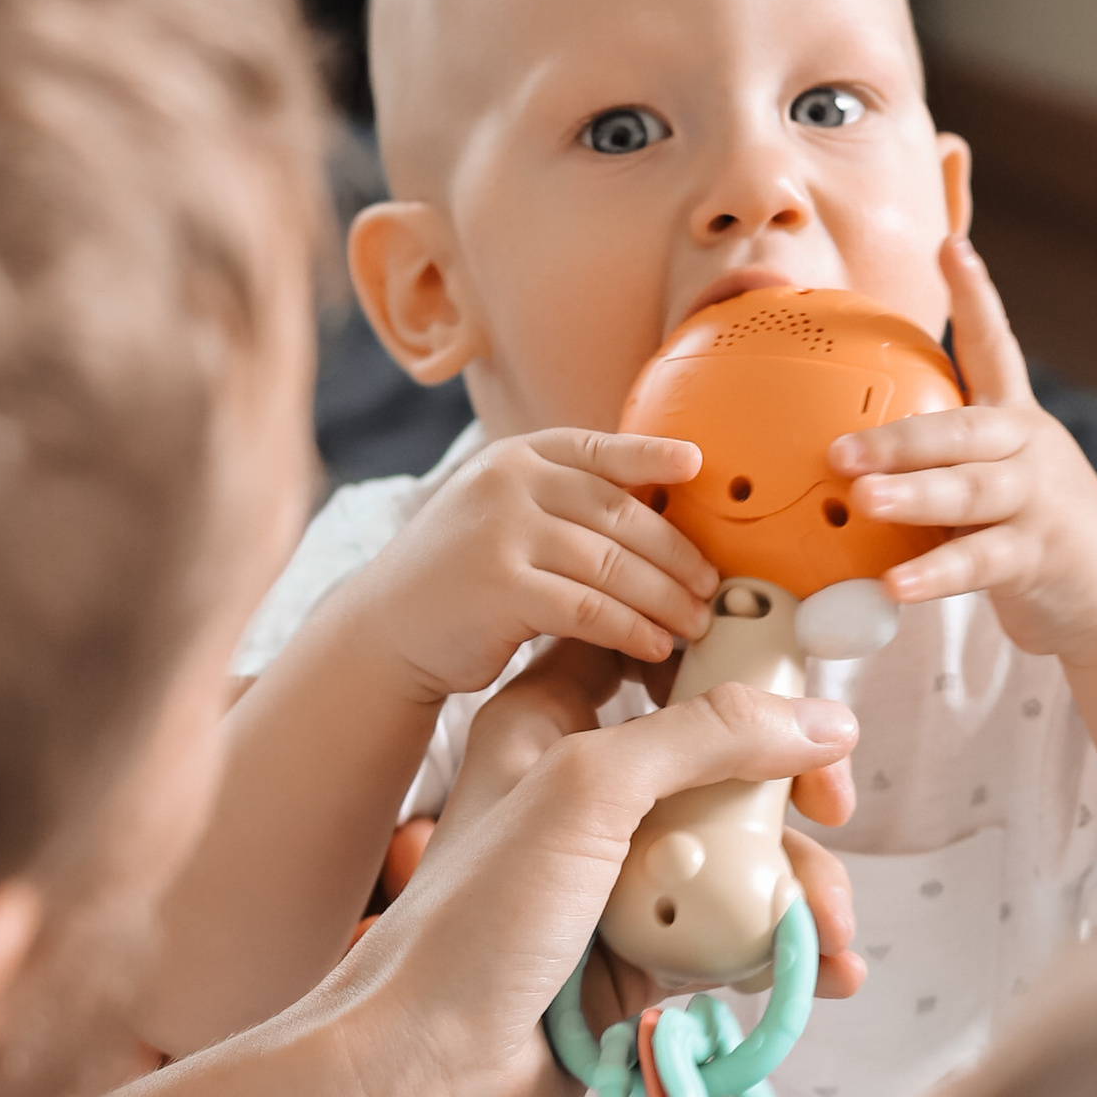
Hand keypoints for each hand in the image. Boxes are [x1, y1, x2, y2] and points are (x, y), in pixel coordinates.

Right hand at [359, 430, 718, 704]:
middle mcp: (508, 484)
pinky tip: (654, 647)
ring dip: (664, 598)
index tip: (697, 465)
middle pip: (619, 514)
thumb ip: (559, 501)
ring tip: (695, 622)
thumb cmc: (461, 577)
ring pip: (611, 563)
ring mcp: (502, 532)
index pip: (597, 449)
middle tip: (711, 585)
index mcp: (515, 458)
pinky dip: (630, 629)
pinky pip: (588, 608)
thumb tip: (656, 509)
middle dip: (676, 553)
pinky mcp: (501, 588)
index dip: (651, 455)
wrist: (385, 629)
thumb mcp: (500, 514)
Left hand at [436, 647, 860, 1019]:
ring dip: (801, 887)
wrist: (424, 1076)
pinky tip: (826, 973)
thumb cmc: (476, 921)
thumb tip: (821, 720)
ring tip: (830, 934)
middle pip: (718, 757)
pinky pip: (736, 936)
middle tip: (832, 813)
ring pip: (739, 853)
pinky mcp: (641, 955)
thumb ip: (706, 737)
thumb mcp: (589, 792)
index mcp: (549, 723)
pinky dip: (785, 950)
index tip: (795, 682)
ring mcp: (616, 878)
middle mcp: (585, 793)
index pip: (652, 652)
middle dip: (789, 789)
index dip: (728, 654)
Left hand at [829, 235, 1096, 663]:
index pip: (994, 348)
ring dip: (913, 493)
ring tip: (862, 498)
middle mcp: (1028, 450)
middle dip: (897, 436)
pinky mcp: (1039, 554)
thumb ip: (935, 465)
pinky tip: (895, 585)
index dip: (975, 296)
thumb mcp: (991, 482)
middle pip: (960, 430)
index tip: (950, 246)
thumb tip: (840, 461)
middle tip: (837, 448)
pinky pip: (978, 562)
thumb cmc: (1033, 533)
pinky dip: (934, 574)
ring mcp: (1037, 501)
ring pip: (969, 490)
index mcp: (1013, 422)